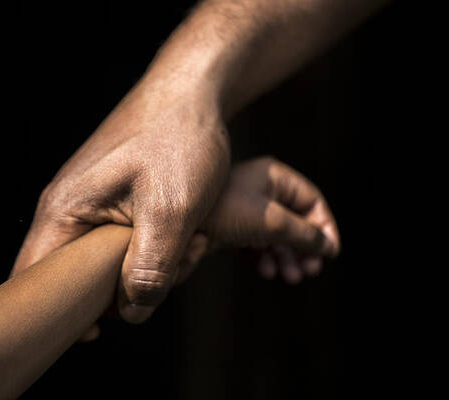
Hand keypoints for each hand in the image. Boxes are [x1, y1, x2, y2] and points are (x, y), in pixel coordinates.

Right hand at [11, 74, 230, 326]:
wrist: (191, 94)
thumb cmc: (178, 142)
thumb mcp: (171, 210)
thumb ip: (148, 267)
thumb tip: (132, 313)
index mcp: (63, 211)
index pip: (35, 279)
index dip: (54, 315)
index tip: (94, 334)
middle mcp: (65, 208)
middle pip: (69, 276)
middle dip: (115, 291)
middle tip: (167, 275)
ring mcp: (87, 202)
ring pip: (100, 261)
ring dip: (138, 269)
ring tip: (185, 247)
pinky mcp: (110, 198)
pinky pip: (116, 242)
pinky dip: (145, 252)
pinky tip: (180, 240)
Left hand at [175, 157, 340, 284]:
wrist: (177, 220)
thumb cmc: (224, 213)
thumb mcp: (271, 223)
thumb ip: (304, 235)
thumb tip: (329, 249)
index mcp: (274, 177)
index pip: (311, 201)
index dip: (325, 227)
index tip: (330, 254)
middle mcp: (260, 190)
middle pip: (295, 220)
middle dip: (304, 248)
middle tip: (308, 272)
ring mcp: (244, 208)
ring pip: (275, 235)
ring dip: (286, 257)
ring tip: (288, 277)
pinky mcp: (229, 225)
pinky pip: (255, 242)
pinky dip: (264, 257)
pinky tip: (266, 270)